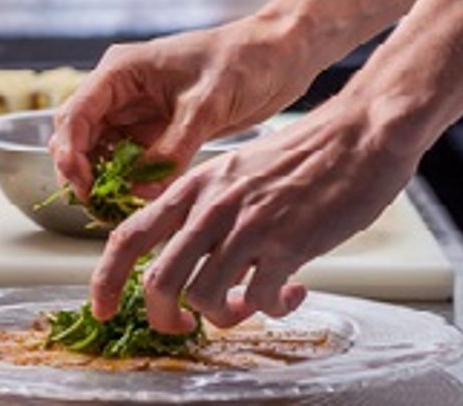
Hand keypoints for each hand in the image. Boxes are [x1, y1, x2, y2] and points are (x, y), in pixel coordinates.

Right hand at [49, 14, 324, 199]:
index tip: (83, 186)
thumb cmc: (243, 60)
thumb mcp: (206, 105)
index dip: (70, 153)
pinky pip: (129, 159)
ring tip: (116, 207)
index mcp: (121, 71)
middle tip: (97, 204)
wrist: (279, 55)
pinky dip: (129, 179)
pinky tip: (138, 197)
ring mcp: (137, 111)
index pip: (76, 114)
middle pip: (78, 134)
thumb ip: (171, 149)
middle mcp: (121, 90)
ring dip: (103, 178)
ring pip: (99, 150)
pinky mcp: (157, 129)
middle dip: (80, 169)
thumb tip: (140, 189)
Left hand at [90, 93, 426, 332]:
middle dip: (164, 319)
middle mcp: (211, 207)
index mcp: (193, 186)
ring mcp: (247, 226)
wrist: (360, 133)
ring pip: (206, 299)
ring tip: (251, 306)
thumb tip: (194, 258)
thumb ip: (210, 210)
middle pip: (159, 281)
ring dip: (226, 317)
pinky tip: (292, 292)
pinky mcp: (286, 245)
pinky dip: (273, 309)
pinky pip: (261, 300)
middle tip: (186, 328)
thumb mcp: (236, 171)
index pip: (128, 235)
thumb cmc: (304, 153)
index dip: (105, 279)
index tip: (102, 308)